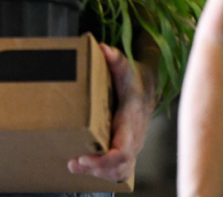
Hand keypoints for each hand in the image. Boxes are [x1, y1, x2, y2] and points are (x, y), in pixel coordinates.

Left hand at [67, 43, 155, 182]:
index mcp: (132, 124)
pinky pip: (119, 169)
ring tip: (74, 166)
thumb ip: (116, 60)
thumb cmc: (134, 79)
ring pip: (121, 171)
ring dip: (98, 173)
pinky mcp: (128, 149)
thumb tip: (102, 48)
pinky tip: (85, 167)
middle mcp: (134, 139)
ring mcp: (133, 146)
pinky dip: (104, 172)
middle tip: (73, 163)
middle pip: (121, 167)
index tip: (84, 158)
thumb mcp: (127, 69)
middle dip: (97, 170)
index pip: (122, 152)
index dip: (104, 161)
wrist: (149, 88)